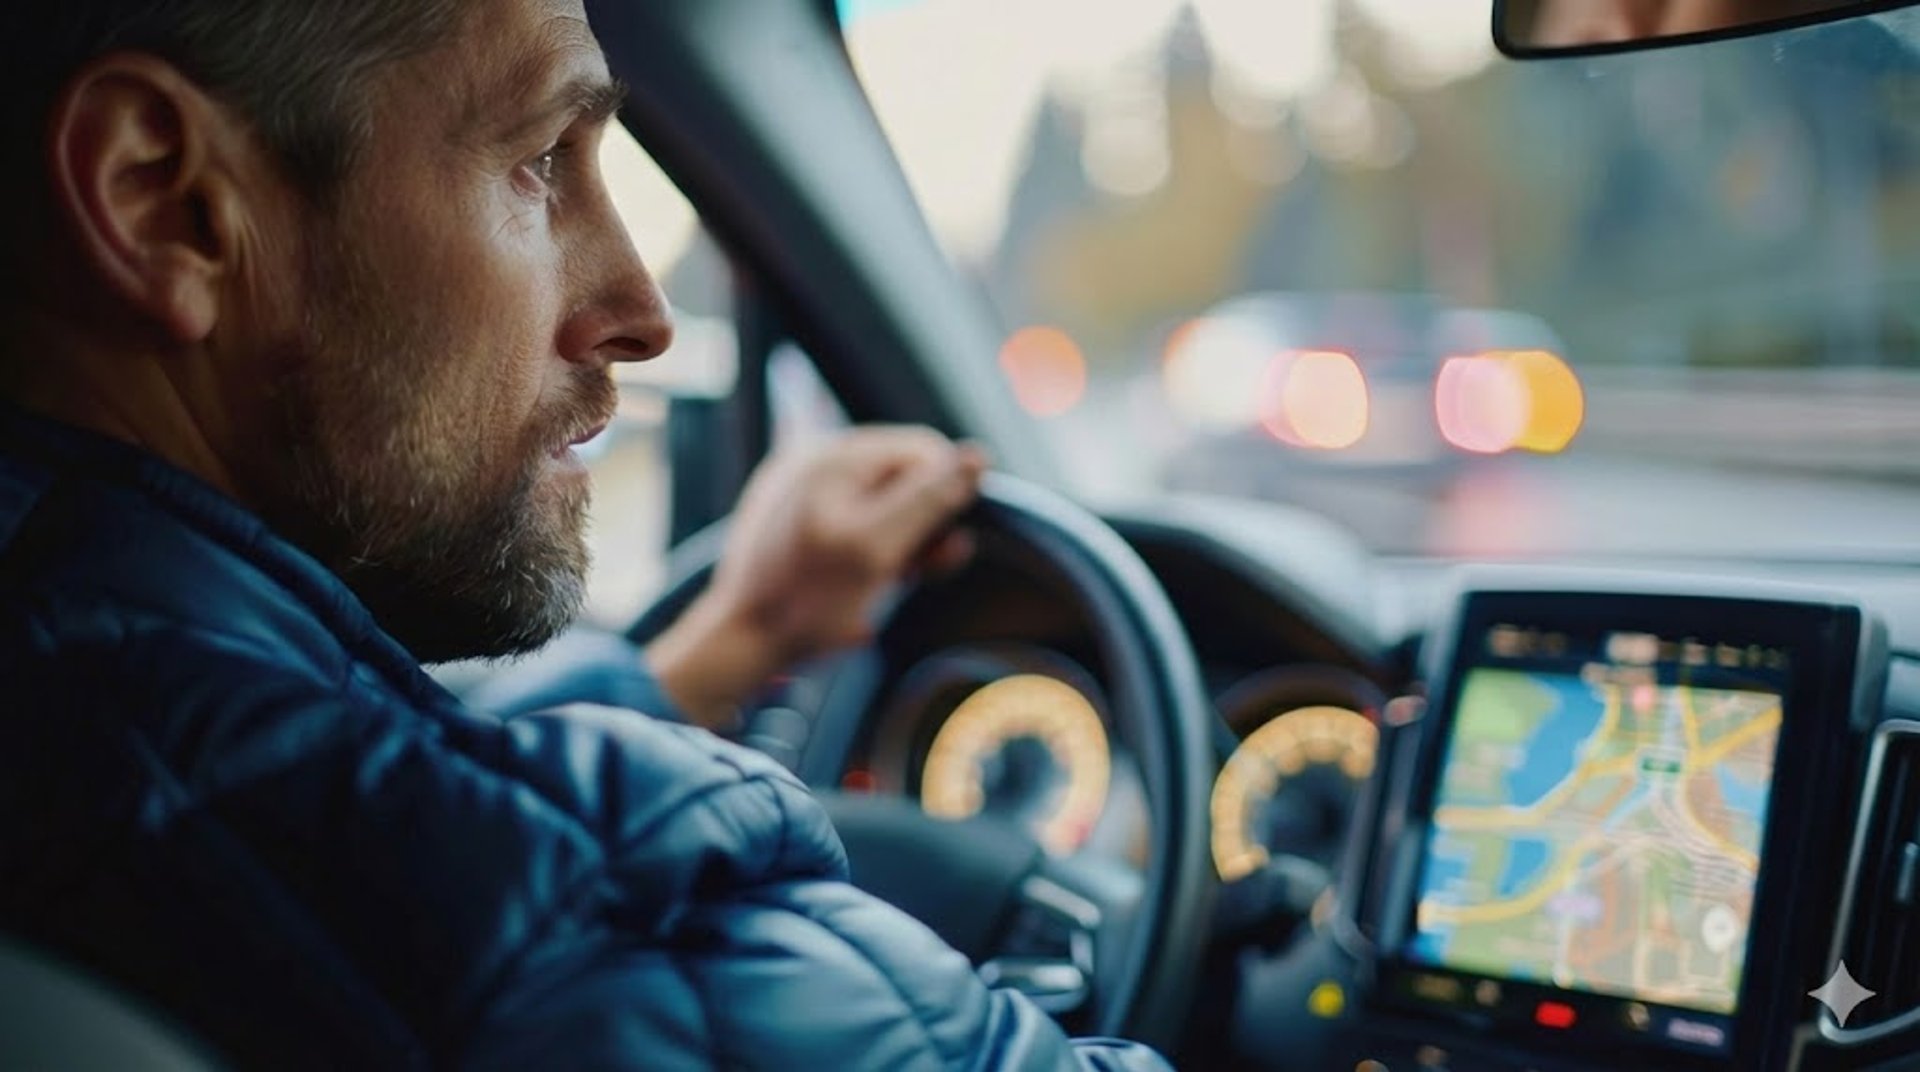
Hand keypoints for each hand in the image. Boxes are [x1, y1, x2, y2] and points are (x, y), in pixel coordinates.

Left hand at [646, 427, 986, 728]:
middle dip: (921, 522)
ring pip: (879, 497)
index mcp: (834, 454)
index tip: (939, 548)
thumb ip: (928, 499)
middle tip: (911, 572)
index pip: (924, 450)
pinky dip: (867, 543)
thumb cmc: (807, 602)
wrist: (738, 641)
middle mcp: (813, 456)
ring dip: (899, 537)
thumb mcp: (876, 550)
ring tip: (886, 579)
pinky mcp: (789, 511)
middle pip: (903, 473)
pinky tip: (859, 577)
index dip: (946, 496)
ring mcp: (797, 482)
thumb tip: (978, 455)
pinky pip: (848, 513)